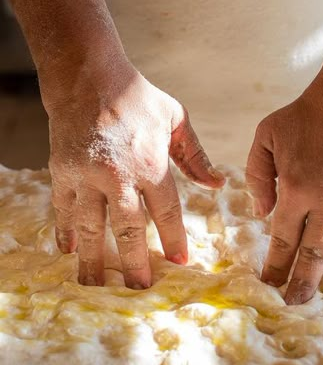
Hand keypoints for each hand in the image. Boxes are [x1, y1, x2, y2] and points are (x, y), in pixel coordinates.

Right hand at [44, 58, 223, 288]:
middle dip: (134, 263)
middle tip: (140, 289)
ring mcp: (87, 176)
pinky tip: (67, 250)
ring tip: (95, 285)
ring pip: (91, 227)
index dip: (174, 241)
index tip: (180, 263)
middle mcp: (118, 176)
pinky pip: (64, 209)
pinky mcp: (63, 172)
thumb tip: (218, 184)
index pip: (166, 214)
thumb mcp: (175, 119)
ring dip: (94, 259)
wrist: (87, 75)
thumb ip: (196, 156)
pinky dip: (65, 231)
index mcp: (151, 164)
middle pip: (128, 229)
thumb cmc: (137, 97)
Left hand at [246, 73, 322, 303]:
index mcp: (295, 192)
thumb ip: (257, 176)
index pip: (281, 240)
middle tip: (298, 304)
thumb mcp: (266, 137)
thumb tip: (260, 213)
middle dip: (304, 282)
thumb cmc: (306, 114)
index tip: (269, 285)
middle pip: (314, 254)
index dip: (274, 265)